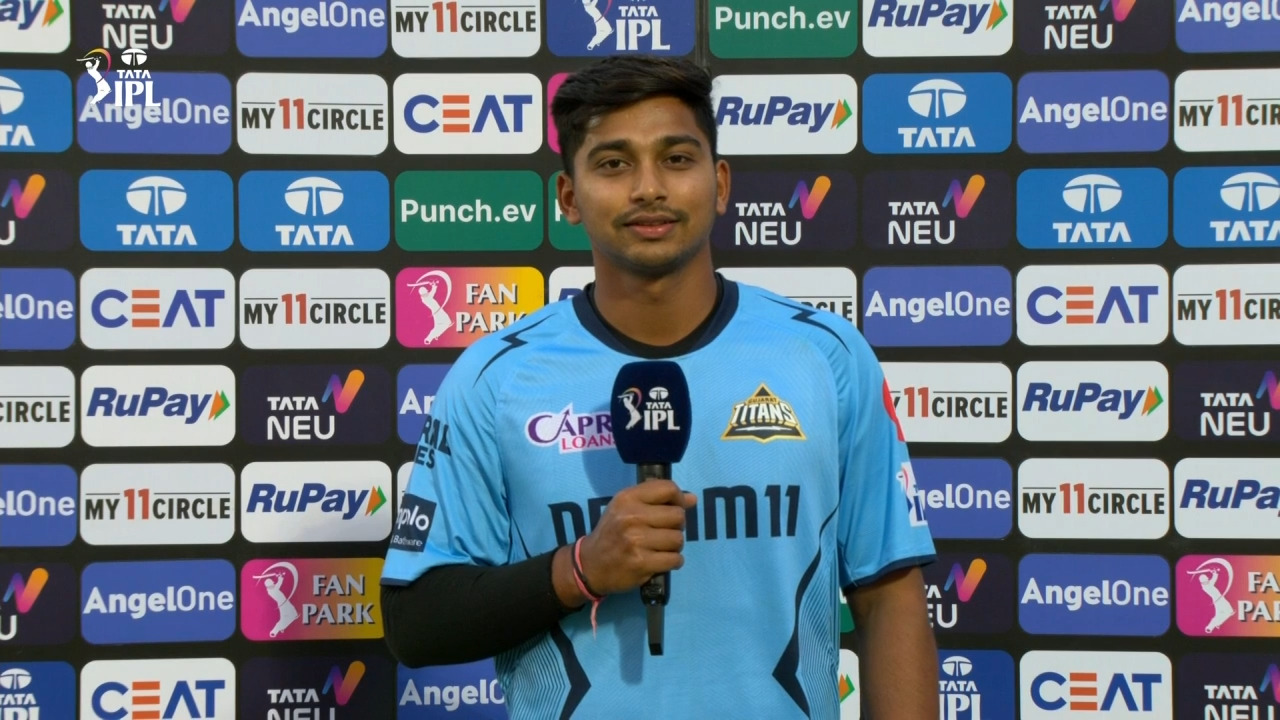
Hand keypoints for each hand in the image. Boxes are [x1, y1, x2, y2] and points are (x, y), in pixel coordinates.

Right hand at [577, 480, 696, 595]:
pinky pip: (675, 560)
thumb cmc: (612, 532)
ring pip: (678, 539)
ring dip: (674, 546)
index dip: (678, 499)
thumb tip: (692, 499)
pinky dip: (673, 562)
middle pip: (678, 516)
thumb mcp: (626, 507)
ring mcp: (636, 541)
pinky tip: (661, 560)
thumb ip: (657, 500)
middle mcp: (631, 516)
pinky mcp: (641, 563)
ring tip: (661, 548)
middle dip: (677, 526)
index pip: (668, 489)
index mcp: (627, 498)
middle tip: (664, 532)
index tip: (674, 509)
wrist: (591, 564)